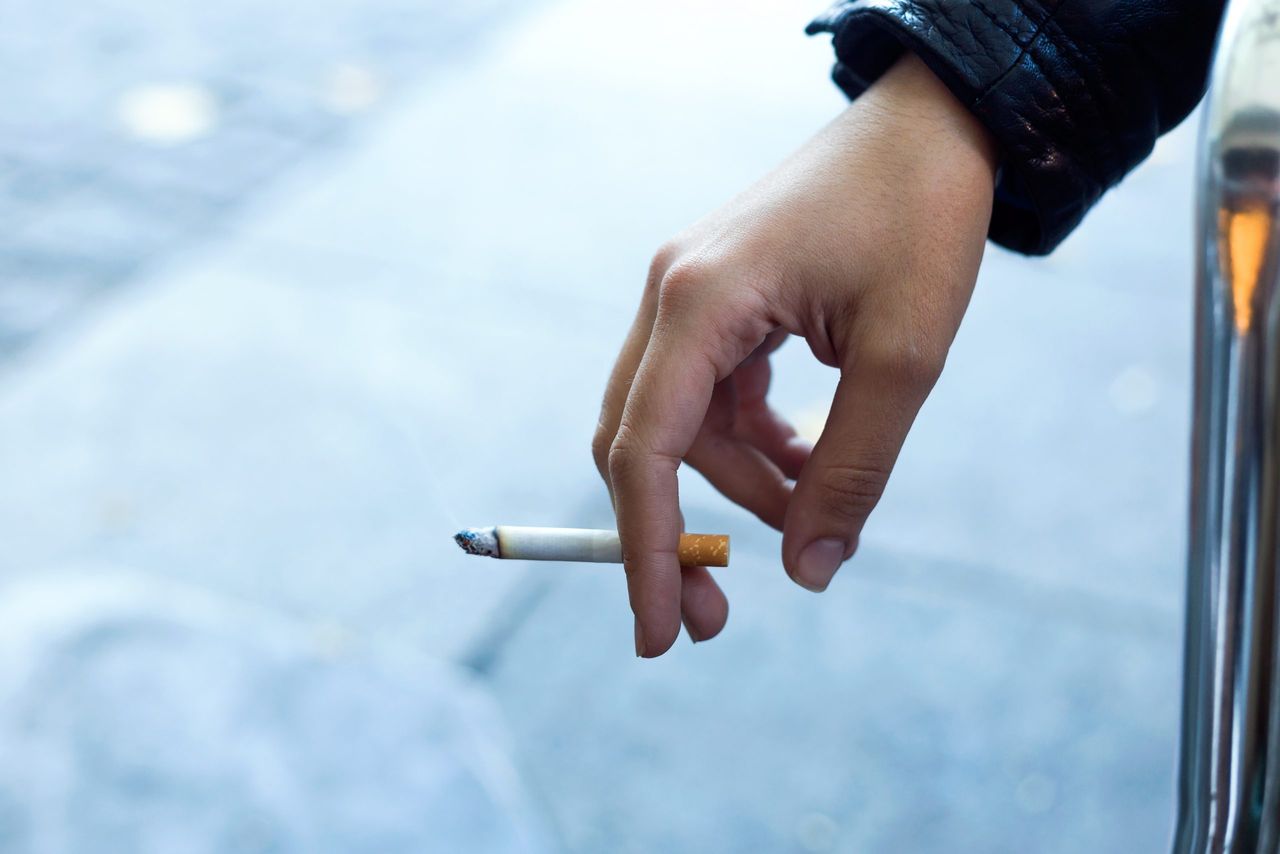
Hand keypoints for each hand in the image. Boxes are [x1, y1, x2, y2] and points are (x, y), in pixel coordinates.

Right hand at [592, 53, 996, 656]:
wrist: (933, 121)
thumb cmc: (921, 217)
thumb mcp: (904, 357)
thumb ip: (852, 471)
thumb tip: (807, 571)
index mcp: (699, 301)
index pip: (646, 449)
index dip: (645, 549)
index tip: (660, 633)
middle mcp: (673, 295)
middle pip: (644, 443)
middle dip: (676, 531)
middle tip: (718, 615)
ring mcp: (690, 293)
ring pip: (684, 425)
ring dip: (737, 483)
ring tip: (810, 508)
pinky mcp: (720, 298)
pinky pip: (712, 393)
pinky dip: (751, 441)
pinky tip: (804, 457)